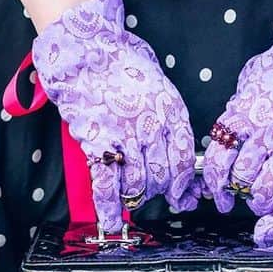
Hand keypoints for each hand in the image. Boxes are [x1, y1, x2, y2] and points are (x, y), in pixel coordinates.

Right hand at [33, 0, 198, 230]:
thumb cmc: (123, 62)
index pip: (185, 161)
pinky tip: (110, 221)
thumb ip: (168, 117)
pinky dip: (107, 207)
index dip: (184, 184)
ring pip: (138, 185)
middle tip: (154, 194)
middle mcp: (152, 129)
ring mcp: (125, 139)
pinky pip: (106, 184)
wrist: (87, 50)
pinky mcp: (97, 144)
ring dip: (136, 197)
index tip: (184, 196)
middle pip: (163, 178)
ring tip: (133, 198)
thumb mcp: (159, 85)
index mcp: (172, 113)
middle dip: (160, 191)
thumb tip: (174, 148)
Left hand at [202, 0, 272, 242]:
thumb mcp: (252, 79)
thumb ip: (239, 107)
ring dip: (259, 202)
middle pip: (238, 179)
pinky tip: (269, 232)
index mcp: (242, 114)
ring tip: (262, 198)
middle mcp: (263, 134)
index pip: (216, 159)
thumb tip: (229, 131)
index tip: (216, 194)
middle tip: (241, 194)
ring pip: (263, 193)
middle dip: (237, 192)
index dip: (213, 184)